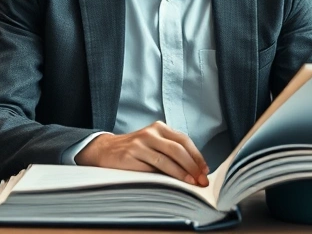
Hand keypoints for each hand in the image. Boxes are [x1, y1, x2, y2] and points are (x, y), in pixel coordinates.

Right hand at [75, 121, 209, 185]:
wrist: (105, 150)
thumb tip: (195, 171)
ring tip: (191, 183)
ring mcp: (140, 143)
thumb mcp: (153, 144)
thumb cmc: (135, 150)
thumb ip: (171, 152)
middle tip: (201, 180)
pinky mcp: (130, 155)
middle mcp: (151, 132)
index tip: (205, 171)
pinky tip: (172, 183)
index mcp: (160, 128)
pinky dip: (165, 176)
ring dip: (182, 173)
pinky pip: (151, 167)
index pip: (184, 141)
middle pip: (178, 149)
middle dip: (193, 166)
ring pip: (167, 158)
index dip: (197, 156)